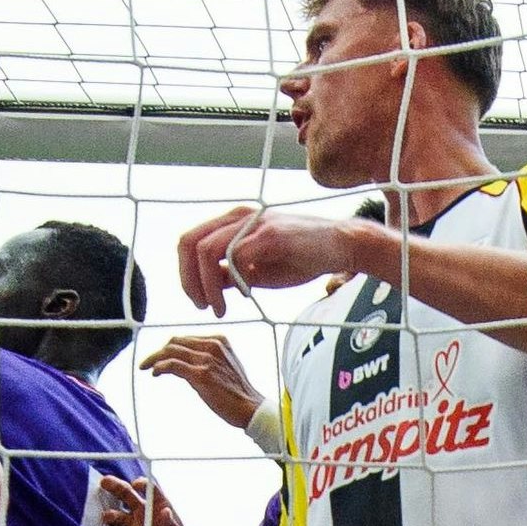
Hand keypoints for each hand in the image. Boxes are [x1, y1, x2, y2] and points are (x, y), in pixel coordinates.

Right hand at [94, 474, 196, 525]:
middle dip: (116, 487)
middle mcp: (144, 516)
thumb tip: (165, 511)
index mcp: (160, 510)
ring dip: (111, 514)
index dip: (142, 484)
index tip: (135, 484)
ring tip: (109, 518)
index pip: (150, 491)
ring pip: (118, 515)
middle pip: (128, 496)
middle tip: (105, 482)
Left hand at [139, 334, 264, 428]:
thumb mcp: (224, 365)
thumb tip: (182, 363)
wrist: (250, 407)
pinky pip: (172, 365)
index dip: (169, 347)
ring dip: (154, 359)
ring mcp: (207, 359)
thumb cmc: (237, 392)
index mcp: (219, 340)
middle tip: (148, 363)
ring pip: (171, 351)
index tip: (159, 356)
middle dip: (159, 352)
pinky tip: (155, 373)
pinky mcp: (201, 374)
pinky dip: (160, 367)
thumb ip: (207, 358)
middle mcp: (213, 345)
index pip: (186, 338)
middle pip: (176, 342)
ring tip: (146, 367)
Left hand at [176, 206, 354, 314]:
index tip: (199, 300)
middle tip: (202, 306)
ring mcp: (253, 223)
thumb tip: (210, 287)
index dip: (186, 274)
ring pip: (207, 251)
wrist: (340, 246)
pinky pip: (236, 257)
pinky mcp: (269, 234)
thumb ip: (233, 273)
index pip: (191, 241)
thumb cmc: (302, 256)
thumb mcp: (258, 268)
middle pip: (189, 244)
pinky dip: (234, 281)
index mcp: (233, 222)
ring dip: (207, 285)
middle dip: (189, 280)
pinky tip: (247, 295)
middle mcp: (238, 217)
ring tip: (219, 308)